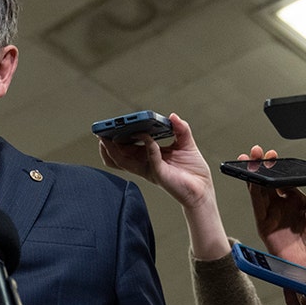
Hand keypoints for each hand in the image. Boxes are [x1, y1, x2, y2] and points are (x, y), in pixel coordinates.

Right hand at [100, 114, 230, 259]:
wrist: (203, 188)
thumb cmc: (193, 171)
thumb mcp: (186, 143)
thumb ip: (180, 129)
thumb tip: (173, 116)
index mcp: (149, 157)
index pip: (128, 148)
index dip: (117, 139)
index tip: (111, 128)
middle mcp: (146, 164)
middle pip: (120, 155)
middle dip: (108, 145)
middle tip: (102, 132)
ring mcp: (150, 169)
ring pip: (124, 161)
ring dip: (114, 149)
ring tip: (108, 138)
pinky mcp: (159, 173)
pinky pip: (149, 157)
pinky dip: (146, 145)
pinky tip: (145, 136)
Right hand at [238, 145, 305, 268]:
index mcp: (297, 202)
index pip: (285, 181)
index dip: (279, 168)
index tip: (275, 156)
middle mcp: (282, 207)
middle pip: (269, 183)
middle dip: (262, 167)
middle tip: (257, 152)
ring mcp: (271, 215)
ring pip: (260, 191)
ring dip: (254, 175)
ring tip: (250, 160)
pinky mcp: (264, 225)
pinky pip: (257, 205)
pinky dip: (253, 192)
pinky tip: (251, 180)